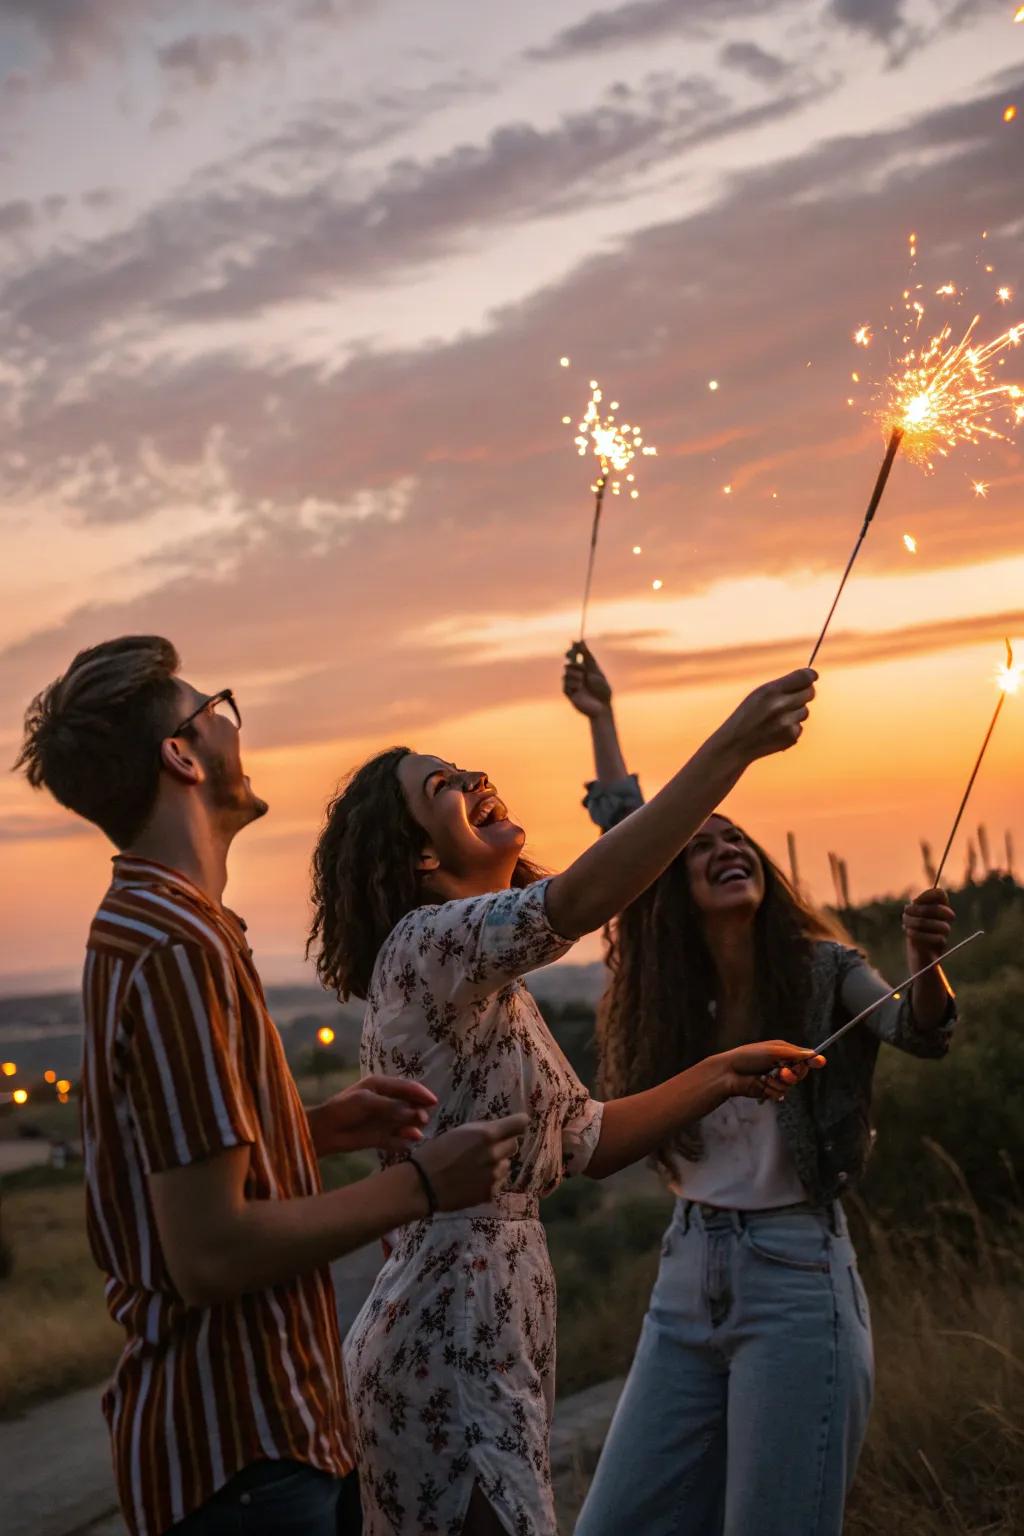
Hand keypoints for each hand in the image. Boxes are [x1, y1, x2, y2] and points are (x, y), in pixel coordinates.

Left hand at [309, 1075, 436, 1156]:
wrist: (324, 1131)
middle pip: (409, 1105)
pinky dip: (403, 1142)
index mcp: (381, 1086)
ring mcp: (384, 1120)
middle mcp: (386, 1102)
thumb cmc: (343, 1108)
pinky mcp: (380, 1137)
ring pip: (406, 1123)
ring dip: (412, 1128)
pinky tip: (406, 1144)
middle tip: (423, 1119)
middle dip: (418, 1111)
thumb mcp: (367, 1101)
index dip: (421, 1093)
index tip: (433, 1101)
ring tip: (415, 1134)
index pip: (406, 1087)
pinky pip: (397, 1139)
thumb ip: (391, 1106)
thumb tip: (414, 1112)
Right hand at [415, 1113, 528, 1210]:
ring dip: (497, 1163)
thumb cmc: (436, 1152)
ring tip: (477, 1167)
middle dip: (503, 1144)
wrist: (423, 1184)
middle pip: (513, 1144)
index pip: (520, 1123)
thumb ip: (483, 1130)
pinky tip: (474, 1180)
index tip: (517, 1124)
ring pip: (506, 1164)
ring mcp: (494, 1175)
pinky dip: (491, 1180)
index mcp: (487, 1134)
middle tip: (486, 1148)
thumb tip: (500, 1129)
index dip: (518, 1123)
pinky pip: (499, 1182)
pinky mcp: (490, 1192)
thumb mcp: (459, 1132)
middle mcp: (495, 1154)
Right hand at [563, 641, 612, 717]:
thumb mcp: (595, 670)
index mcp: (585, 669)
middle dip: (574, 663)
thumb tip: (581, 641)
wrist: (602, 706)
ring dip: (574, 675)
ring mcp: (573, 685)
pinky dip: (572, 684)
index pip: (575, 657)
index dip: (573, 651)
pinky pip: (565, 685)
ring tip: (582, 680)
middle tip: (580, 665)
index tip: (573, 644)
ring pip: (566, 674)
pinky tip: (579, 688)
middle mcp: (577, 676)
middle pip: (569, 664)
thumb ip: (587, 657)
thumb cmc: (602, 689)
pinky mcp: (569, 693)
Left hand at [716, 1041, 824, 1103]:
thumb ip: (793, 1053)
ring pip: (791, 1085)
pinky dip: (772, 1089)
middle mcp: (781, 1065)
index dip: (813, 1060)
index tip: (820, 1062)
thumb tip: (812, 1053)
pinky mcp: (770, 1090)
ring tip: (767, 1077)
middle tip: (783, 1072)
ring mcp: (776, 1079)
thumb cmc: (748, 1056)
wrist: (730, 1073)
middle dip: (794, 1073)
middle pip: (801, 1072)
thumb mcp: (772, 1051)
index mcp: (783, 1052)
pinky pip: (780, 1093)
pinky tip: (762, 1084)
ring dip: (780, 1082)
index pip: (803, 1057)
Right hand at [717, 669, 816, 763]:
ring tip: (776, 718)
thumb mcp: (759, 694)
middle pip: (809, 692)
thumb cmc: (748, 715)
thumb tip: (810, 678)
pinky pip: (800, 726)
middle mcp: (781, 705)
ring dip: (796, 712)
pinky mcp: (791, 736)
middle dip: (805, 693)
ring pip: (805, 711)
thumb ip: (782, 686)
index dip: (810, 675)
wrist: (736, 744)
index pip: (803, 677)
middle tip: (794, 697)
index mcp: (771, 690)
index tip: (813, 676)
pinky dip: (791, 728)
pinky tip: (775, 731)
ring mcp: (787, 722)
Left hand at [902, 886, 953, 968]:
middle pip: (940, 909)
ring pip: (942, 926)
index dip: (927, 896)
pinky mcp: (942, 945)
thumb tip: (915, 902)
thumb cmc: (913, 931)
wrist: (917, 955)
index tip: (914, 901)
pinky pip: (940, 939)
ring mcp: (945, 931)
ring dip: (919, 923)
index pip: (940, 894)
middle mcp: (945, 918)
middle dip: (920, 910)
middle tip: (905, 912)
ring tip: (905, 924)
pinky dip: (921, 935)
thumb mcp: (911, 916)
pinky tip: (909, 933)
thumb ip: (915, 907)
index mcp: (939, 906)